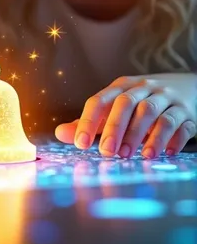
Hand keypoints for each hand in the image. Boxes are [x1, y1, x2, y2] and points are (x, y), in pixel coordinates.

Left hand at [55, 73, 196, 158]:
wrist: (187, 88)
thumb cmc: (143, 103)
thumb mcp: (116, 108)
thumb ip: (91, 122)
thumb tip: (60, 134)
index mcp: (121, 87)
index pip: (100, 100)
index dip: (88, 120)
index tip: (79, 144)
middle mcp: (144, 89)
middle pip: (127, 104)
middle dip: (115, 128)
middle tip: (108, 152)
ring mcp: (167, 99)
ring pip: (153, 113)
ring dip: (143, 135)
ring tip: (136, 156)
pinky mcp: (187, 112)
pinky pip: (180, 124)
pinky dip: (173, 139)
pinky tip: (166, 154)